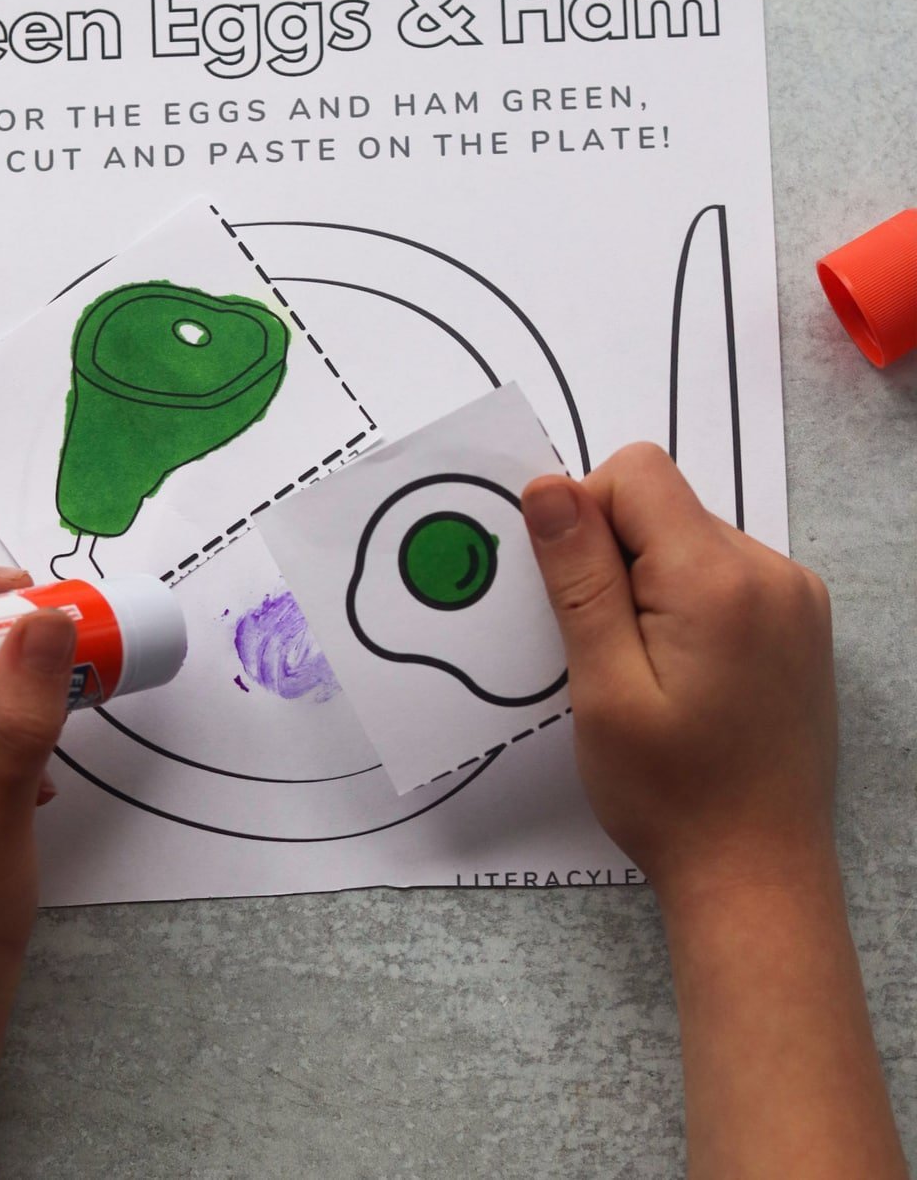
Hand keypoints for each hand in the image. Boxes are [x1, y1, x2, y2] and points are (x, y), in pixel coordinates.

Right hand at [522, 447, 906, 1178]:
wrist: (758, 876)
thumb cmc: (671, 795)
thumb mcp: (603, 687)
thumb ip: (579, 578)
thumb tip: (548, 485)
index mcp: (720, 578)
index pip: (636, 472)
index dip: (586, 517)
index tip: (578, 601)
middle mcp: (772, 571)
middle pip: (664, 504)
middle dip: (616, 557)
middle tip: (608, 650)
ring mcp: (796, 597)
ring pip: (689, 537)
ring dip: (650, 582)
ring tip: (648, 672)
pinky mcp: (801, 622)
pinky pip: (723, 572)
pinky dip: (686, 602)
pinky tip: (683, 674)